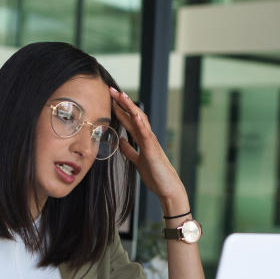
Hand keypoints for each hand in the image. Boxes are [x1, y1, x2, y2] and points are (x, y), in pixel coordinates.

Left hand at [110, 87, 187, 210]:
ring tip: (121, 95)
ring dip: (130, 107)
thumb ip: (130, 150)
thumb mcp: (137, 161)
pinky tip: (134, 113)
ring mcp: (151, 142)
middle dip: (122, 102)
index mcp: (143, 140)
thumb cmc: (156, 176)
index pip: (129, 120)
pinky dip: (140, 123)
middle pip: (133, 115)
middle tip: (111, 89)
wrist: (169, 189)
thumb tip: (120, 141)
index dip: (119, 109)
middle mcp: (148, 137)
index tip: (110, 99)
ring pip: (140, 120)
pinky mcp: (152, 151)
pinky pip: (146, 134)